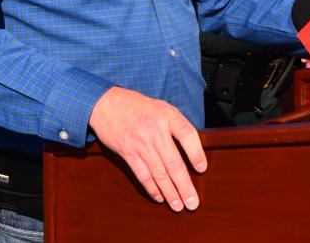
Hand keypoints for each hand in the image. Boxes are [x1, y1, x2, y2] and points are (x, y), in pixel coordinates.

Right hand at [89, 87, 207, 211]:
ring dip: (170, 192)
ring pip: (159, 173)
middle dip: (184, 186)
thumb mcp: (161, 107)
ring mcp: (140, 142)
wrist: (107, 104)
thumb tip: (193, 150)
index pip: (188, 135)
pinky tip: (159, 197)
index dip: (197, 153)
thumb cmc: (139, 107)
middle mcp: (155, 130)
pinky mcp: (127, 152)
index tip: (202, 169)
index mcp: (167, 115)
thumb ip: (176, 125)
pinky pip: (142, 174)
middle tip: (193, 203)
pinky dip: (152, 188)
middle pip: (174, 162)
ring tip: (178, 206)